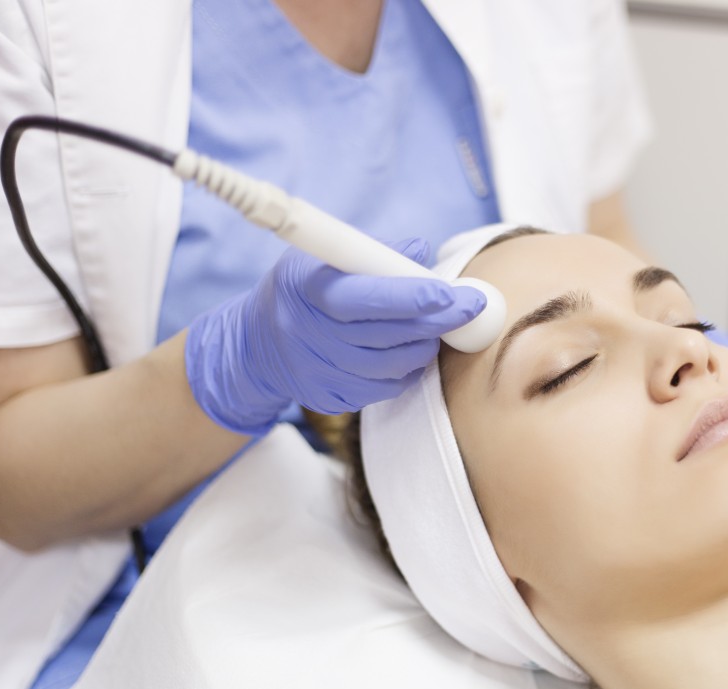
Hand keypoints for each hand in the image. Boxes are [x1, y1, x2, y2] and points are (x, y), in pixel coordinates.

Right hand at [185, 239, 485, 434]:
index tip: (450, 292)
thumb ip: (373, 253)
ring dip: (425, 346)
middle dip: (438, 320)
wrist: (257, 344)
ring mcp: (319, 372)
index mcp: (309, 291)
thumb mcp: (324, 258)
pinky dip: (407, 370)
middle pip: (388, 334)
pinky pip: (385, 388)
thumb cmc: (303, 289)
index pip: (367, 298)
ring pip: (393, 365)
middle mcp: (310, 335)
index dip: (412, 296)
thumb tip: (420, 251)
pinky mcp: (330, 397)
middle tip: (470, 307)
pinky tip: (411, 351)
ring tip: (437, 327)